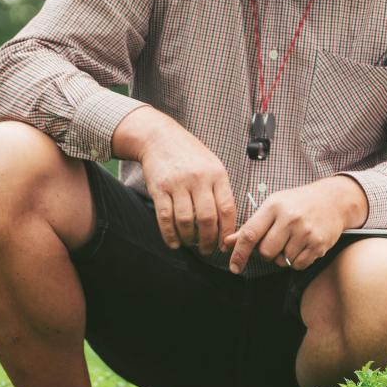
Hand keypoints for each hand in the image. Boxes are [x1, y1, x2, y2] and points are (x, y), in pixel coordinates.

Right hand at [112, 106, 236, 254]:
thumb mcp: (212, 165)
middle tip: (208, 250)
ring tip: (191, 243)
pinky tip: (174, 242)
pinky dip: (170, 234)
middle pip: (207, 219)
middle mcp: (198, 179)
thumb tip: (228, 223)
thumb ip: (220, 190)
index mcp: (216, 174)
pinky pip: (165, 217)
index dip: (227, 231)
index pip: (227, 209)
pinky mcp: (159, 188)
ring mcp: (178, 183)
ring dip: (189, 238)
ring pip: (186, 221)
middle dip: (209, 240)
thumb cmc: (190, 155)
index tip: (225, 243)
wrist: (160, 137)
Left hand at [223, 176, 368, 273]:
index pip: (250, 234)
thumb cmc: (298, 203)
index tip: (234, 267)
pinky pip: (298, 265)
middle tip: (276, 242)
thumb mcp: (273, 206)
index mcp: (274, 206)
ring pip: (282, 261)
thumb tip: (227, 242)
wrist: (333, 200)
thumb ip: (251, 226)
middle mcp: (289, 218)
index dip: (239, 253)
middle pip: (265, 252)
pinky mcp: (318, 244)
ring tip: (292, 240)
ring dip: (283, 257)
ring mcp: (305, 232)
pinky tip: (302, 246)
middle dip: (267, 253)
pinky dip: (296, 261)